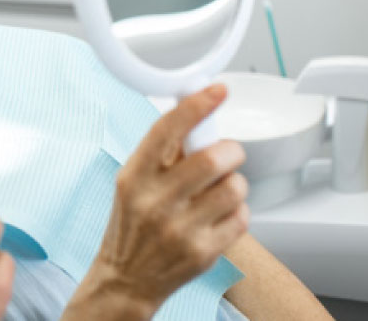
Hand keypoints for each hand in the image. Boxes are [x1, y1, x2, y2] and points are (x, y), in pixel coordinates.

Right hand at [74, 85, 248, 317]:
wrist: (126, 278)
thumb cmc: (132, 224)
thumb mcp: (132, 182)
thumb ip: (162, 153)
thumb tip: (193, 112)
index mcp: (134, 176)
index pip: (166, 130)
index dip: (196, 105)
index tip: (217, 90)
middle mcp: (155, 201)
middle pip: (212, 158)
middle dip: (230, 150)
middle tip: (227, 153)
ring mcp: (180, 229)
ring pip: (234, 187)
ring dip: (235, 182)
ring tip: (220, 189)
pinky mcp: (203, 252)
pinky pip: (241, 217)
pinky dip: (237, 211)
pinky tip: (219, 215)